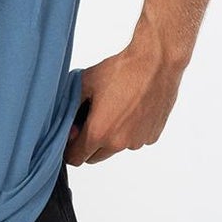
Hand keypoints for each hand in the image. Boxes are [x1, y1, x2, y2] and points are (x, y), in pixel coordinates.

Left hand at [65, 36, 186, 166]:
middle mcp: (118, 143)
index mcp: (98, 132)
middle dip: (88, 144)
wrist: (156, 62)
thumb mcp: (84, 82)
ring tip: (114, 110)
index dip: (69, 148)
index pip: (75, 158)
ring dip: (110, 138)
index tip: (72, 134)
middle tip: (90, 121)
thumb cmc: (122, 70)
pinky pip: (134, 140)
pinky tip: (131, 110)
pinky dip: (130, 131)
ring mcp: (137, 141)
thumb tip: (65, 122)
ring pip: (115, 148)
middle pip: (94, 157)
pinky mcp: (152, 136)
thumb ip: (69, 106)